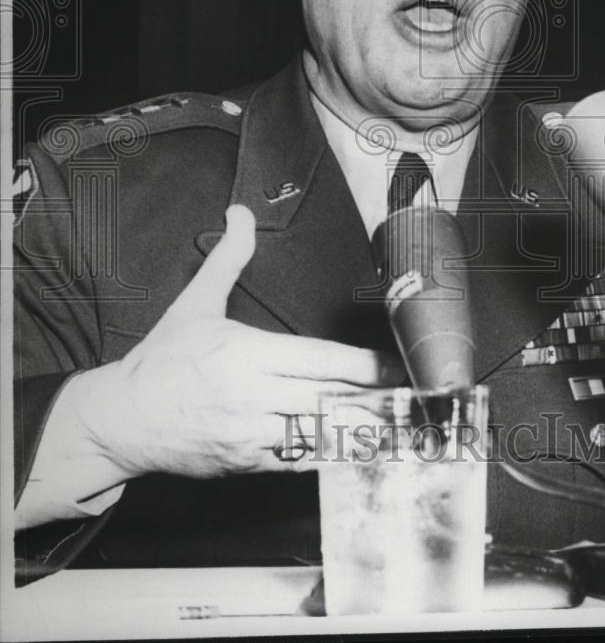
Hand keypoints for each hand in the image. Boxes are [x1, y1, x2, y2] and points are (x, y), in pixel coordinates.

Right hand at [68, 205, 403, 479]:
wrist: (121, 421)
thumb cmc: (163, 360)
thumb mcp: (195, 303)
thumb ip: (229, 259)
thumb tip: (239, 213)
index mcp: (246, 354)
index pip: (319, 360)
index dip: (363, 366)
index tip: (394, 366)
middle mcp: (252, 396)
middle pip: (328, 399)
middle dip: (374, 398)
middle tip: (411, 396)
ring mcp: (250, 435)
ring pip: (317, 435)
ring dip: (358, 430)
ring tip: (396, 424)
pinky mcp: (245, 464)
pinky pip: (296, 462)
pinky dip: (327, 455)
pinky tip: (356, 450)